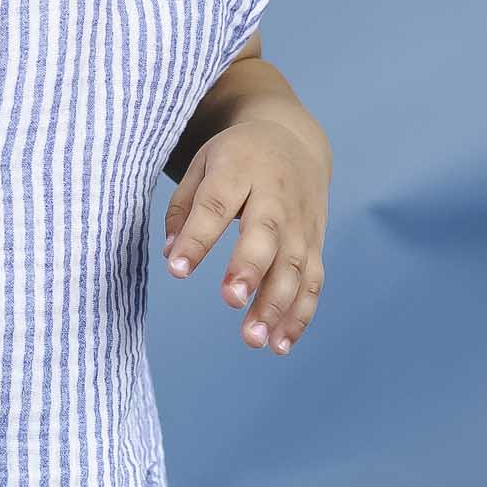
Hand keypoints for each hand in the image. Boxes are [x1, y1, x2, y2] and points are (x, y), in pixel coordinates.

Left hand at [161, 119, 329, 352]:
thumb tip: (170, 253)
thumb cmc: (237, 158)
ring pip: (294, 264)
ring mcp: (301, 221)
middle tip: (230, 300)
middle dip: (250, 268)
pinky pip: (313, 281)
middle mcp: (276, 195)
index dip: (198, 237)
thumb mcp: (204, 163)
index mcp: (240, 169)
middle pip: (266, 233)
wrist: (295, 142)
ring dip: (277, 304)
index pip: (216, 203)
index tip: (177, 268)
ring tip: (254, 338)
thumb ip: (184, 207)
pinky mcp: (316, 243)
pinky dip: (300, 314)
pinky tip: (280, 344)